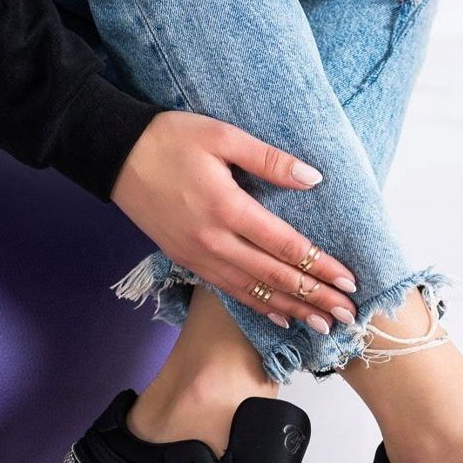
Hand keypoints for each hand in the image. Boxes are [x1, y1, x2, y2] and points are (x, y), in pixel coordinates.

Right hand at [111, 111, 357, 332]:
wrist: (113, 154)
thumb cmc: (170, 138)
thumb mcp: (222, 136)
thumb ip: (269, 160)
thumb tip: (313, 178)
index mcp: (227, 208)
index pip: (286, 246)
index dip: (320, 266)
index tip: (349, 282)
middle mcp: (214, 241)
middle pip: (275, 277)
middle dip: (315, 298)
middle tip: (347, 317)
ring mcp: (198, 256)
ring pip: (253, 291)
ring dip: (291, 310)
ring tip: (321, 325)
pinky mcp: (186, 261)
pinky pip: (229, 291)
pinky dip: (257, 306)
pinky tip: (279, 316)